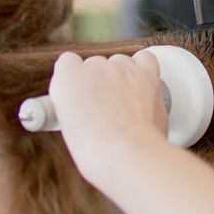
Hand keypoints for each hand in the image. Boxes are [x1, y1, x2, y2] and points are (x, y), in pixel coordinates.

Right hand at [48, 51, 168, 183]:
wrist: (126, 154)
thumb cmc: (97, 150)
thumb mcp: (68, 127)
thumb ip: (72, 106)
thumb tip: (80, 106)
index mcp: (67, 79)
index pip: (67, 62)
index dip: (75, 80)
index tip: (79, 94)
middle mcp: (94, 66)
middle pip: (96, 63)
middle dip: (99, 82)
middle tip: (103, 108)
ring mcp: (122, 68)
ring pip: (120, 61)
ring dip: (121, 77)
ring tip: (124, 103)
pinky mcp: (146, 75)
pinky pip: (145, 59)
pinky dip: (143, 68)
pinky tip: (141, 83)